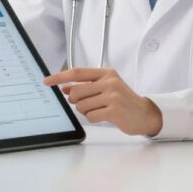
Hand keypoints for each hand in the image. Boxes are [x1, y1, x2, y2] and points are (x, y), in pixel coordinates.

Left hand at [44, 68, 161, 136]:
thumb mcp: (106, 87)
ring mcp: (113, 96)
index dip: (59, 77)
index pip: (77, 72)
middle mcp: (110, 81)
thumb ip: (87, 86)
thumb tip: (64, 89)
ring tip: (100, 110)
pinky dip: (93, 118)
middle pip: (76, 92)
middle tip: (87, 104)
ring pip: (82, 106)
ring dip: (86, 111)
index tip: (46, 81)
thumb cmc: (123, 101)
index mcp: (106, 73)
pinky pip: (90, 116)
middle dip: (76, 101)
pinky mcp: (114, 110)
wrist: (145, 114)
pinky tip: (105, 116)